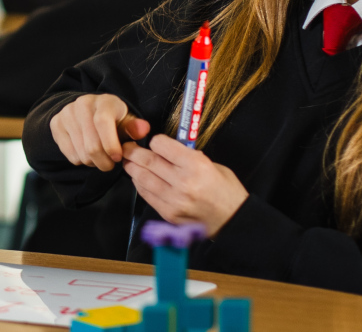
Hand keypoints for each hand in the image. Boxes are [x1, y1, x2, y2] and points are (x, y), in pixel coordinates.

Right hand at [49, 94, 151, 170]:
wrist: (86, 111)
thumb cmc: (113, 119)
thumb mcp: (126, 121)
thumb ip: (135, 127)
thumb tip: (143, 129)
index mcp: (103, 101)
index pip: (103, 123)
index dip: (111, 144)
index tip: (117, 158)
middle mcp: (82, 104)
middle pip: (91, 145)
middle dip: (104, 162)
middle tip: (111, 165)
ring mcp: (66, 114)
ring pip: (81, 154)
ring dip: (93, 163)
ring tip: (100, 157)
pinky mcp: (56, 124)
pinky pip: (70, 155)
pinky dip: (81, 161)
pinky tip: (87, 153)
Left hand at [123, 134, 247, 235]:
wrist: (233, 220)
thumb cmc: (226, 191)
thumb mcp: (213, 165)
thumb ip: (190, 156)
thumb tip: (168, 150)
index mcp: (196, 166)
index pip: (162, 146)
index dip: (154, 141)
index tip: (153, 141)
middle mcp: (184, 182)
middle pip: (148, 162)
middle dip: (134, 152)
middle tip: (128, 148)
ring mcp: (174, 200)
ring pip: (143, 179)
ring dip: (133, 168)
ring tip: (129, 162)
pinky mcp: (168, 213)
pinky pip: (147, 195)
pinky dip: (140, 185)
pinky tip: (139, 179)